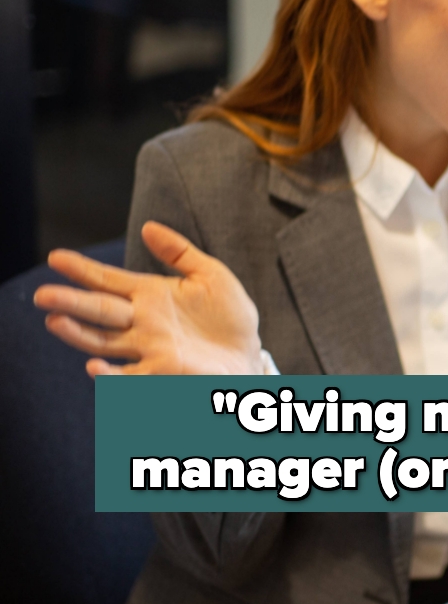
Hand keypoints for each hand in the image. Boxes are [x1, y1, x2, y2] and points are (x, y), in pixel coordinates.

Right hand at [33, 221, 263, 375]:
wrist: (249, 355)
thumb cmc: (228, 317)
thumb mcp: (210, 276)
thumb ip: (179, 252)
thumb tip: (148, 226)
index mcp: (150, 296)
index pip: (109, 280)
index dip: (83, 269)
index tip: (56, 258)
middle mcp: (143, 323)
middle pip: (99, 310)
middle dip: (71, 302)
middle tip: (43, 294)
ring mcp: (149, 349)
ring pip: (104, 342)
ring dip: (79, 335)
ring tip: (56, 322)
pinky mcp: (162, 373)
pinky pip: (130, 377)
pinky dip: (111, 374)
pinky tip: (94, 366)